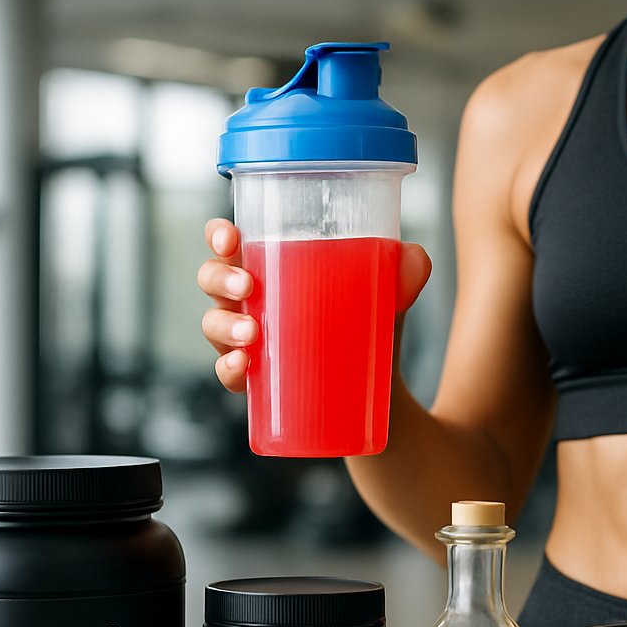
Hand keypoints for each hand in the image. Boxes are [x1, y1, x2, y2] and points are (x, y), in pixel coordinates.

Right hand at [197, 218, 432, 392]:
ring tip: (252, 336)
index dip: (218, 234)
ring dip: (223, 327)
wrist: (379, 392)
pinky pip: (228, 374)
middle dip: (219, 278)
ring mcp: (248, 341)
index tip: (230, 238)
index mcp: (272, 267)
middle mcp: (251, 300)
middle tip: (248, 286)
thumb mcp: (387, 298)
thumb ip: (403, 274)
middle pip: (212, 279)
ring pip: (213, 326)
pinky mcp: (257, 381)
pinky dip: (228, 370)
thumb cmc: (369, 327)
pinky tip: (241, 368)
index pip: (230, 242)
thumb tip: (414, 257)